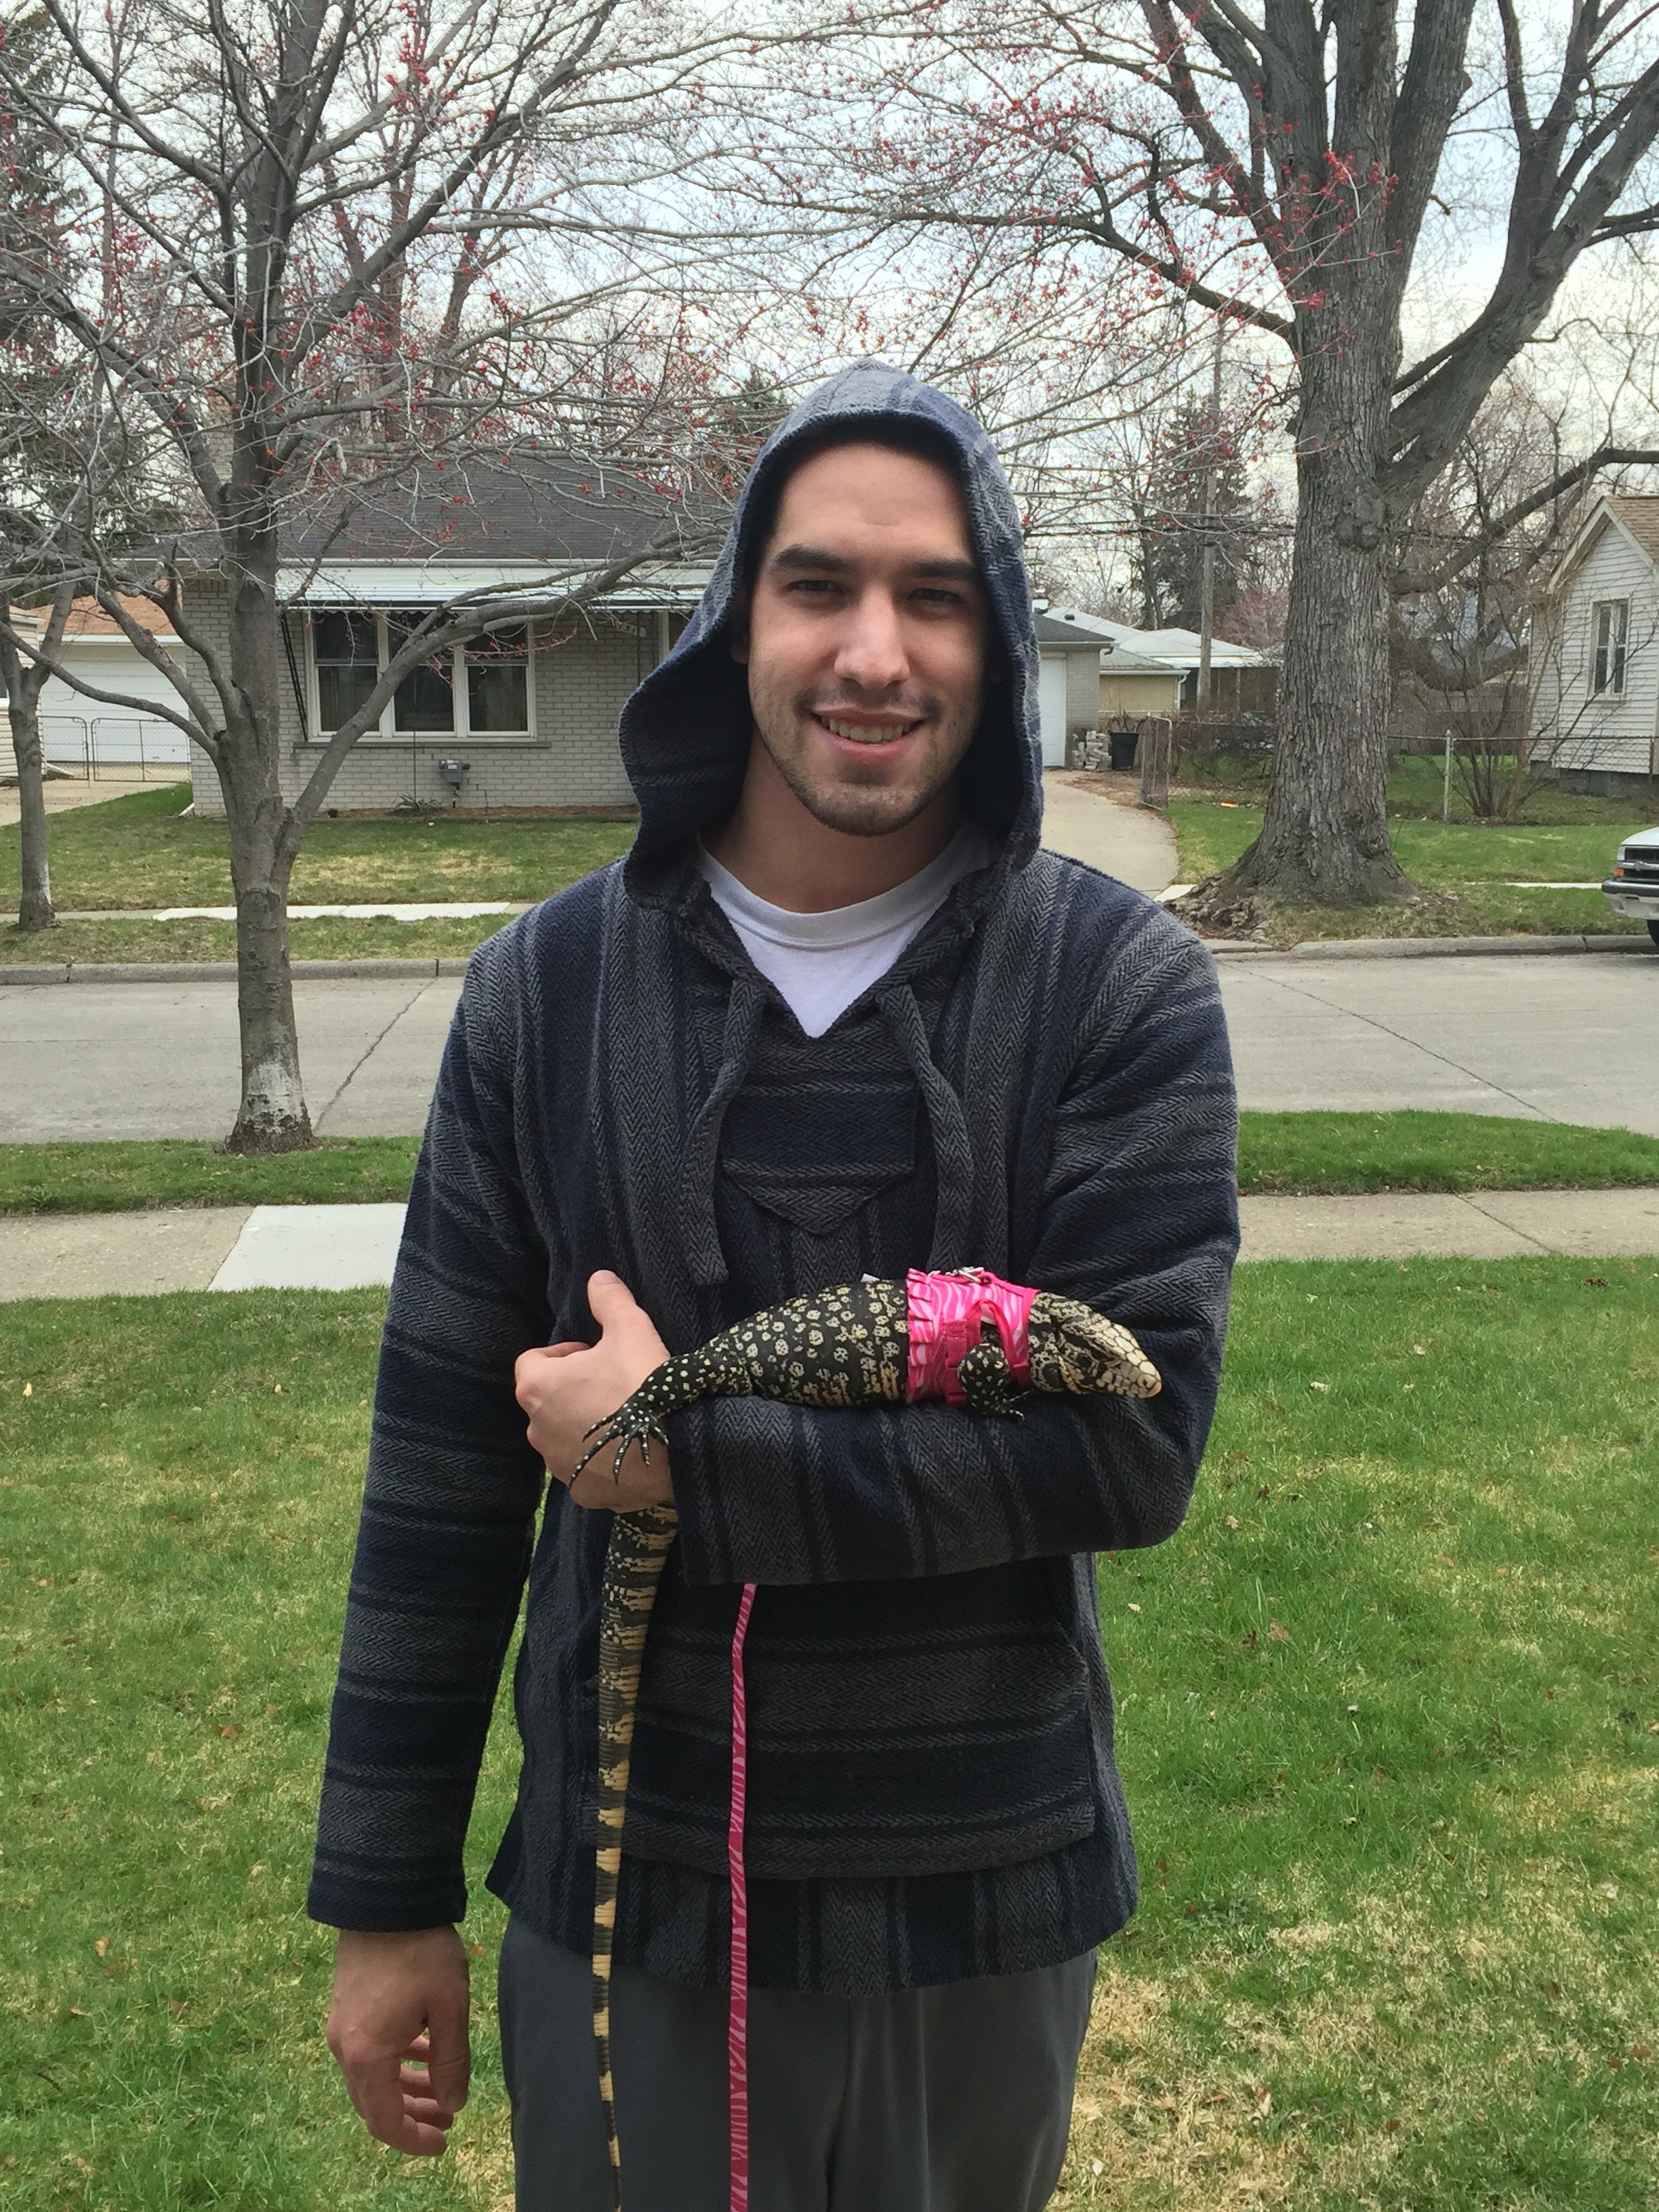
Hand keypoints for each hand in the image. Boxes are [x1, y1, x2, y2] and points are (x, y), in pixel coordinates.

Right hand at [326, 1925, 469, 2155]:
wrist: (386, 1898)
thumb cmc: (421, 1951)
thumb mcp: (450, 2007)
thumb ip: (452, 2062)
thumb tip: (452, 2103)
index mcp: (368, 2055)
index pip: (385, 2121)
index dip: (413, 2139)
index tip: (443, 2141)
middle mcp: (345, 2048)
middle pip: (375, 2103)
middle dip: (413, 2115)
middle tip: (449, 2118)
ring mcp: (341, 2027)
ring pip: (372, 2077)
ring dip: (405, 2088)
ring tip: (443, 2090)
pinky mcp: (346, 2008)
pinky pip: (369, 2051)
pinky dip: (396, 2061)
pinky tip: (425, 2052)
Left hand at [515, 1270, 673, 1510]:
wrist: (676, 1448)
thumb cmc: (643, 1383)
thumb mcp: (631, 1328)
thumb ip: (609, 1300)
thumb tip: (598, 1278)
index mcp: (537, 1387)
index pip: (532, 1362)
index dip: (562, 1355)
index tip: (593, 1355)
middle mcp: (535, 1430)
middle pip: (546, 1401)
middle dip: (572, 1391)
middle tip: (612, 1383)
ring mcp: (557, 1466)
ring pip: (563, 1437)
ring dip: (583, 1426)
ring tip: (622, 1418)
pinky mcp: (581, 1492)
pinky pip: (583, 1469)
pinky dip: (598, 1460)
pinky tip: (629, 1451)